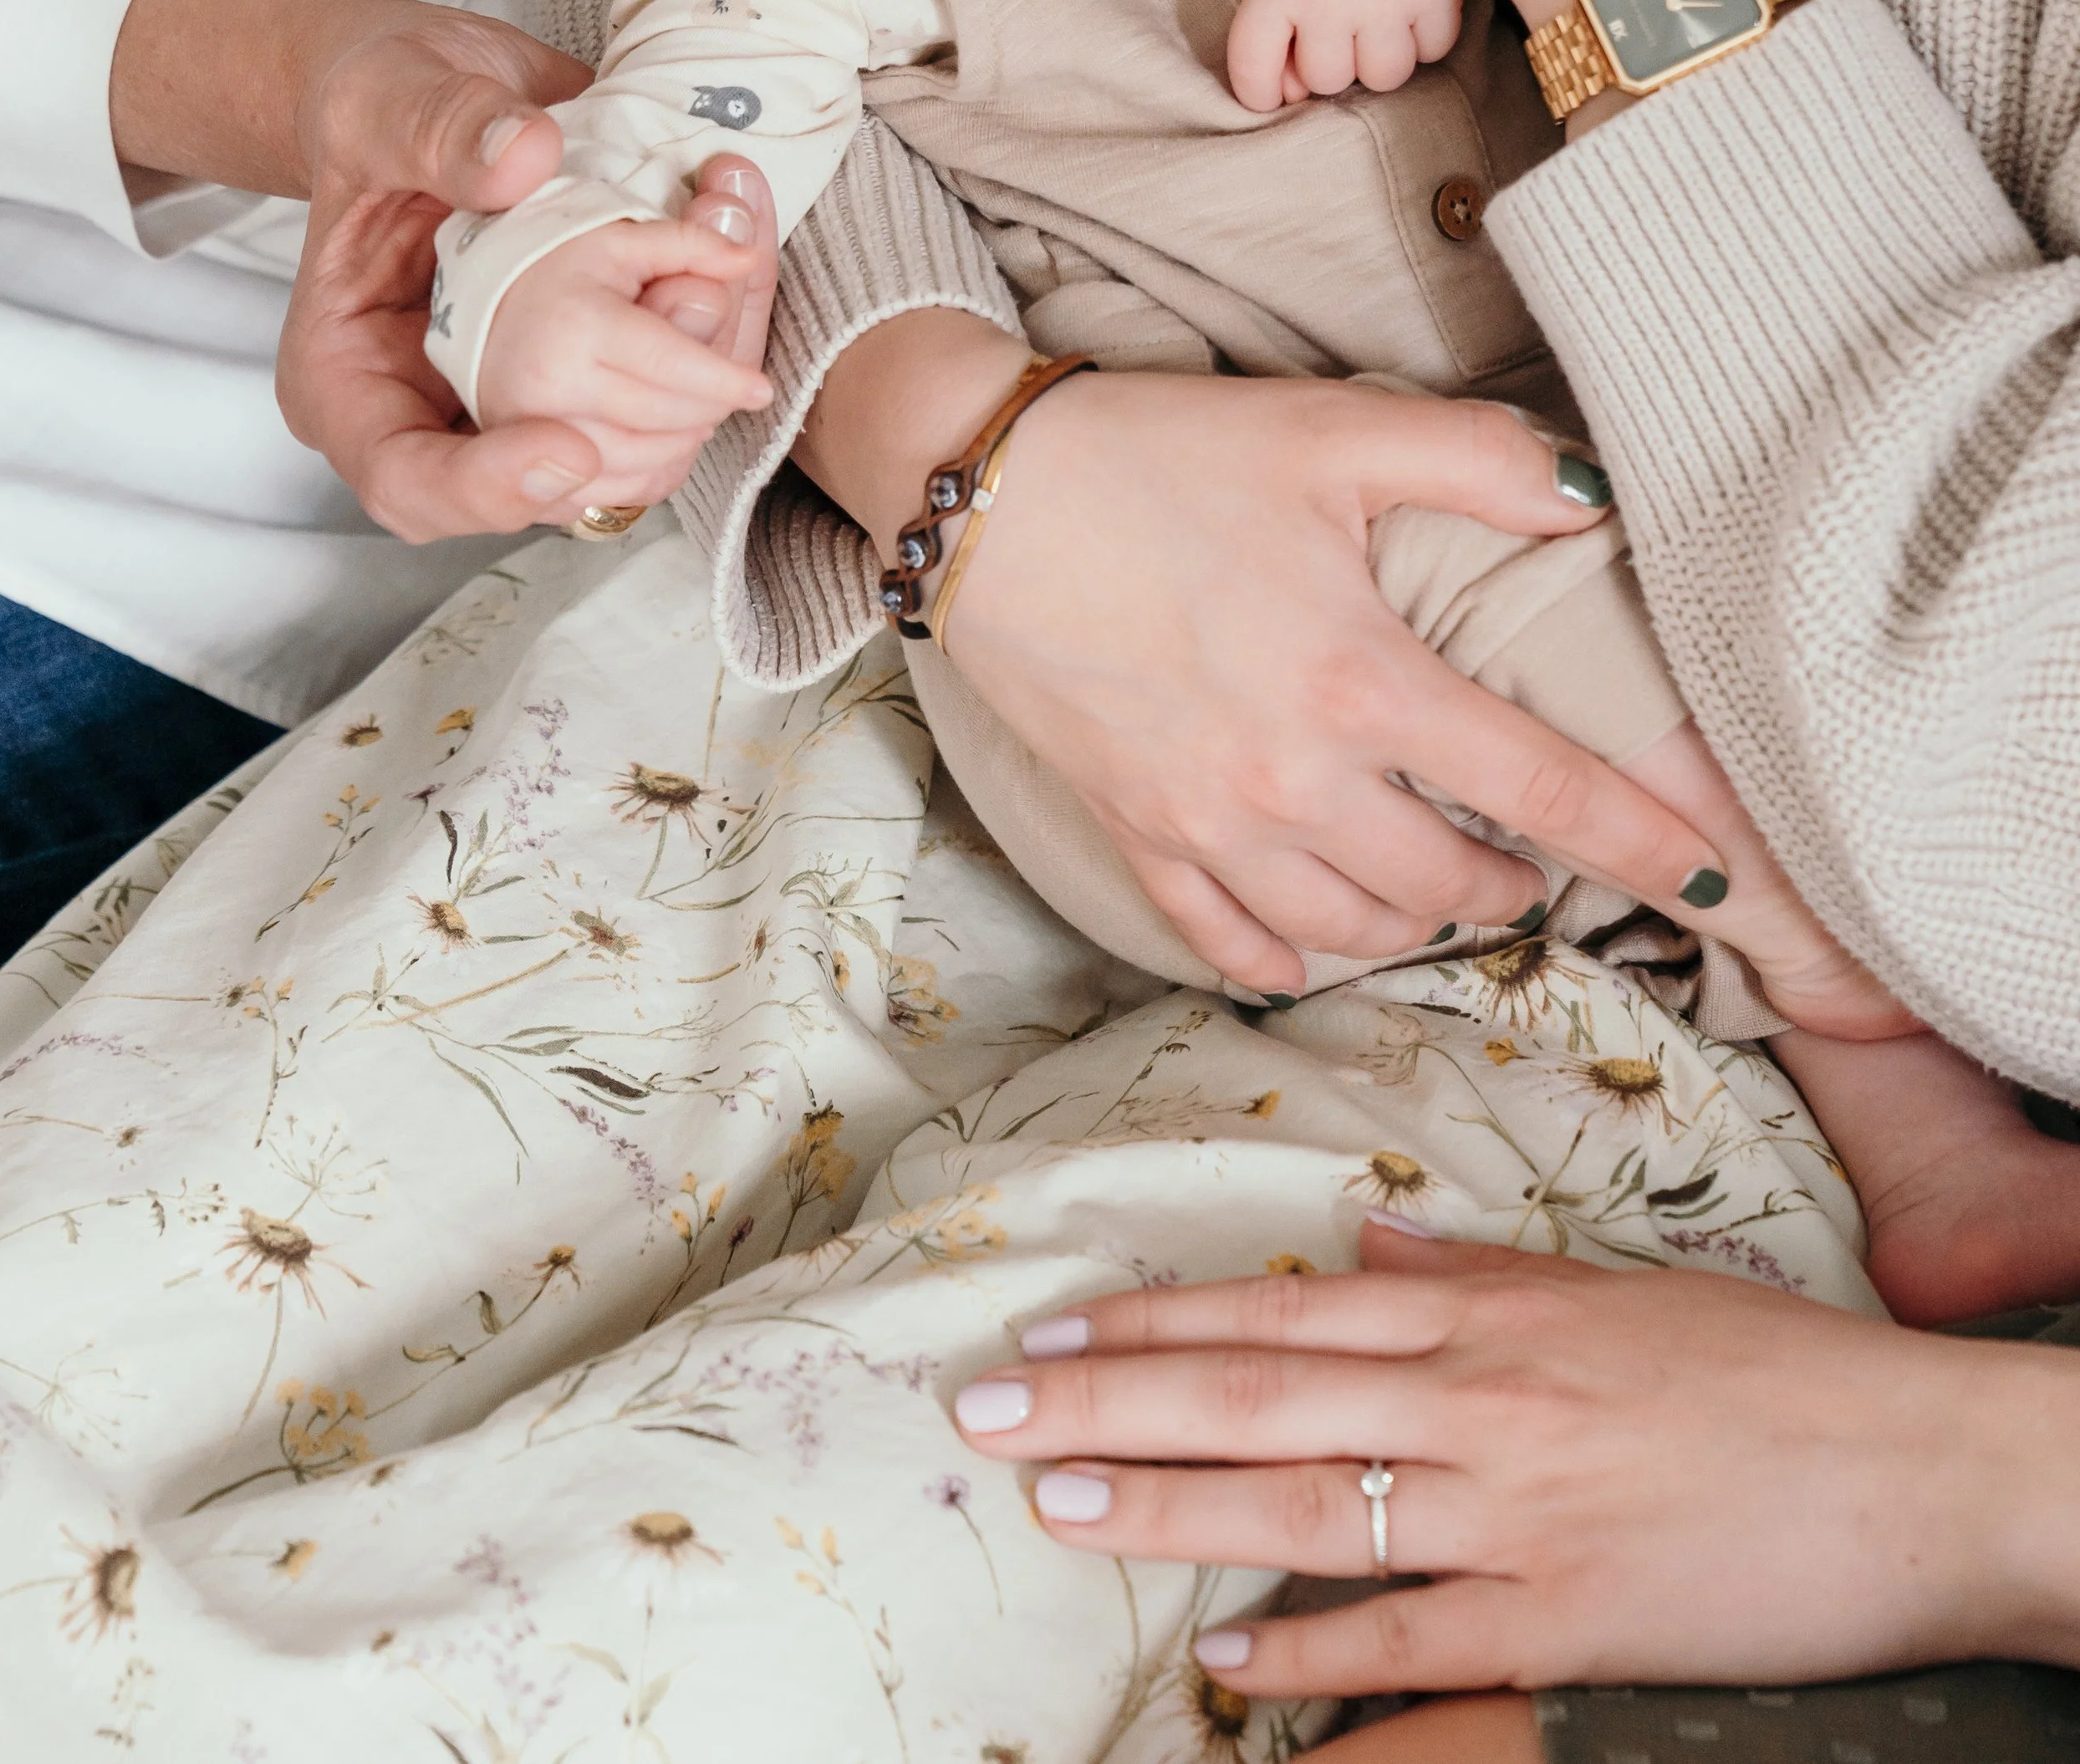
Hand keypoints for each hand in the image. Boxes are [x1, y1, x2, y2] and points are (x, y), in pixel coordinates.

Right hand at [277, 1, 774, 539]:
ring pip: (621, 455)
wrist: (440, 88)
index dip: (490, 488)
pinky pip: (660, 405)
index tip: (570, 447)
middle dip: (638, 423)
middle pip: (540, 485)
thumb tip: (519, 160)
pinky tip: (732, 271)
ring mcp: (518, 398)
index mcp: (350, 378)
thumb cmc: (376, 105)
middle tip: (695, 320)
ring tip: (722, 276)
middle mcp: (438, 410)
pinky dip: (710, 351)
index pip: (406, 481)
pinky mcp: (588, 371)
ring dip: (695, 388)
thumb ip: (436, 128)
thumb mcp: (383, 98)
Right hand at [799, 321, 1727, 993]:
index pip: (1543, 788)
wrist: (977, 495)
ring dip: (1418, 921)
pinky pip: (1231, 944)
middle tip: (1539, 863)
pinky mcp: (1135, 835)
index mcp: (1361, 680)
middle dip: (1517, 888)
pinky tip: (1316, 939)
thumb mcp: (1330, 430)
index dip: (1646, 846)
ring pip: (1352, 926)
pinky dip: (1289, 956)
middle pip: (1450, 886)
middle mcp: (1295, 779)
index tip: (1721, 889)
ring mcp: (1209, 823)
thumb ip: (1477, 461)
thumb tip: (1596, 494)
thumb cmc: (1161, 454)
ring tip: (1445, 889)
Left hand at [952, 1226, 2079, 1693]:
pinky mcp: (1558, 1618)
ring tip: (1051, 1505)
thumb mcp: (1615, 1290)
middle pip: (1257, 1393)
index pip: (1279, 1308)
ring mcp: (1511, 1511)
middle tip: (984, 1408)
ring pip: (1304, 1502)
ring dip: (1165, 1505)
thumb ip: (1479, 1265)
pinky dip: (1310, 1653)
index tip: (1046, 1327)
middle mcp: (1477, 1397)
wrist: (1910, 1469)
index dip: (1153, 1319)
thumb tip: (1369, 1231)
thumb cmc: (1767, 1373)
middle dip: (1108, 1399)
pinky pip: (1407, 1637)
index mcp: (1486, 1311)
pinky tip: (1224, 1662)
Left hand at [1228, 0, 1466, 110]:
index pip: (1253, 71)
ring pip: (1384, 77)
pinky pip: (1434, 50)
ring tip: (1380, 10)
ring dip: (1381, 53)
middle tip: (1343, 17)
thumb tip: (1292, 95)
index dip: (1260, 92)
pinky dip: (1427, 34)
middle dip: (1333, 58)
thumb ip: (1272, 27)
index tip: (1274, 92)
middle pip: (1327, 80)